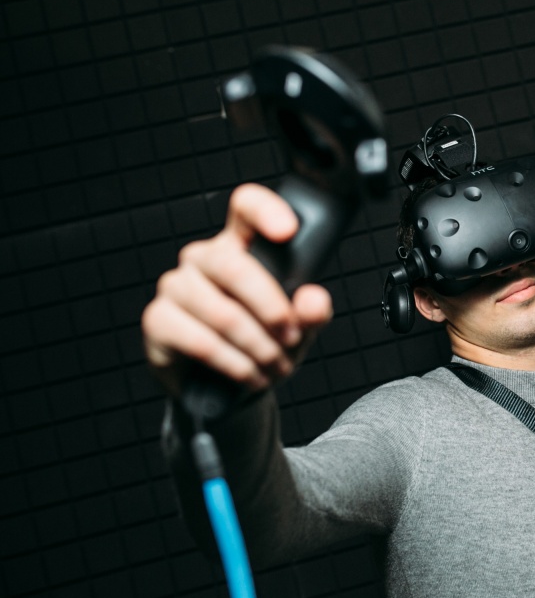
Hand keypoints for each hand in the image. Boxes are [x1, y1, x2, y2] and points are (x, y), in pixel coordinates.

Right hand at [142, 183, 333, 395]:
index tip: (289, 231)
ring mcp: (176, 286)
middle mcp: (203, 258)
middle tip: (290, 337)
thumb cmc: (264, 343)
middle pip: (233, 266)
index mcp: (241, 245)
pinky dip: (234, 364)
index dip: (265, 211)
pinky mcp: (158, 320)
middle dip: (271, 309)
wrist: (228, 389)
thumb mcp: (299, 329)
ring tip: (275, 366)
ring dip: (257, 347)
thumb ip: (312, 312)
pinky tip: (251, 375)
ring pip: (222, 313)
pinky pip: (201, 342)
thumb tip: (314, 300)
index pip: (246, 208)